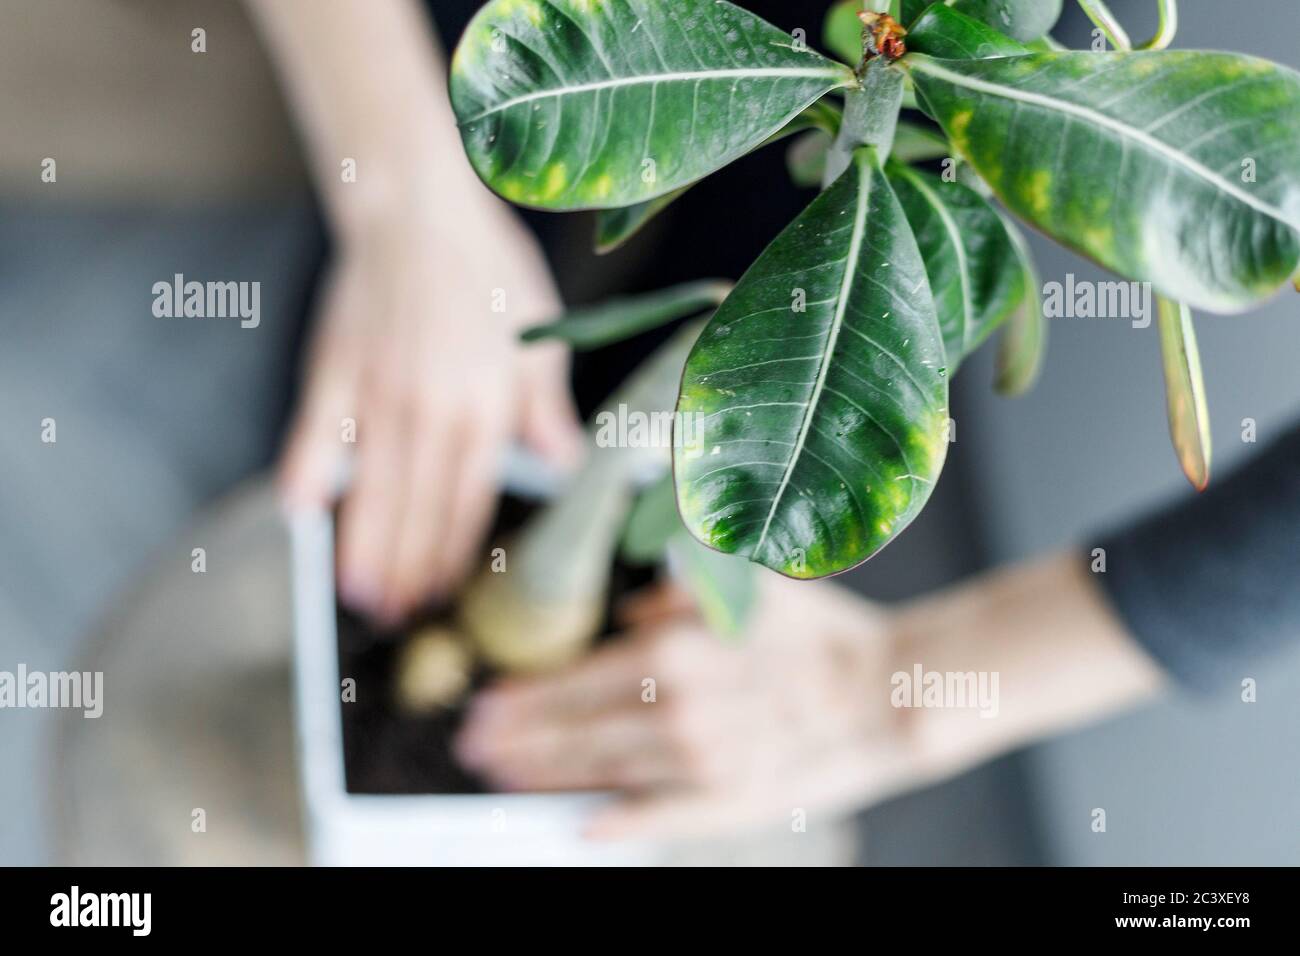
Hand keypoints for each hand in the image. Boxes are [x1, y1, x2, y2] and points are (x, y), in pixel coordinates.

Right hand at [278, 202, 581, 624]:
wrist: (419, 207)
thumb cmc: (488, 270)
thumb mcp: (542, 338)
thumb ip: (547, 411)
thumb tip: (563, 470)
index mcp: (487, 406)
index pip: (467, 504)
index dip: (453, 556)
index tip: (443, 594)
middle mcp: (432, 408)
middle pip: (417, 511)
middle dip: (408, 572)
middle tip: (396, 618)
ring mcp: (377, 391)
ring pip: (371, 490)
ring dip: (364, 548)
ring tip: (358, 596)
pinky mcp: (334, 369)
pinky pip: (313, 435)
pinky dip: (305, 478)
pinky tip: (300, 517)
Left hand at [454, 575, 920, 839]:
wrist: (887, 690)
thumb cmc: (816, 633)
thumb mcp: (740, 586)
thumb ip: (670, 597)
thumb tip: (623, 617)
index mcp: (673, 653)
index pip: (573, 680)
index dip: (522, 697)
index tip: (484, 704)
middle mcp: (676, 712)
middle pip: (574, 731)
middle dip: (517, 741)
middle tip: (470, 748)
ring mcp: (700, 764)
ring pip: (603, 775)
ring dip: (547, 778)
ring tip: (503, 780)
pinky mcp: (729, 801)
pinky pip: (659, 817)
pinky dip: (617, 824)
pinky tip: (581, 828)